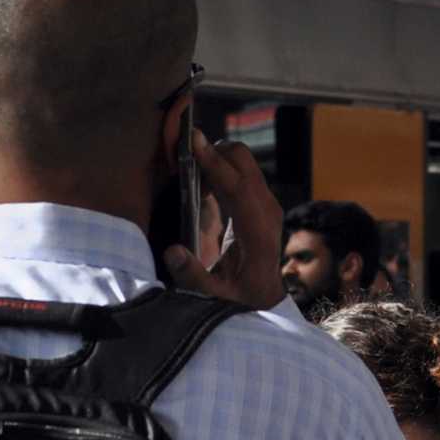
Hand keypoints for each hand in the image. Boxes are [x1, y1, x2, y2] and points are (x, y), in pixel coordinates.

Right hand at [161, 130, 285, 310]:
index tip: (194, 141)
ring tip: (190, 179)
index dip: (216, 164)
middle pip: (243, 162)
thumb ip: (194, 277)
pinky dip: (219, 168)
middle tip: (183, 165)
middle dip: (213, 153)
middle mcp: (267, 210)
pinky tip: (201, 187)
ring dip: (214, 160)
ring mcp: (266, 202)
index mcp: (259, 232)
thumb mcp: (217, 298)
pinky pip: (239, 171)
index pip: (239, 187)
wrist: (265, 294)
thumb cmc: (240, 296)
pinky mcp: (259, 200)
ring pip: (241, 161)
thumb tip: (172, 251)